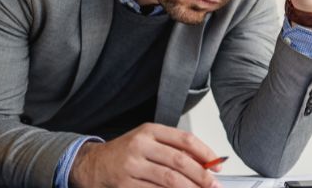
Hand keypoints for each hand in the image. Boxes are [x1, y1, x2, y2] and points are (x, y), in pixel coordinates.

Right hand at [69, 123, 223, 187]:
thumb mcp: (148, 141)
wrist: (93, 164)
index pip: (184, 139)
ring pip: (169, 179)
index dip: (205, 153)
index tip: (218, 164)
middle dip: (201, 175)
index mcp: (149, 130)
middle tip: (214, 185)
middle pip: (179, 161)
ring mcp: (131, 165)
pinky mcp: (125, 183)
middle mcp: (140, 145)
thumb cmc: (126, 152)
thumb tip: (205, 163)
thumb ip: (174, 149)